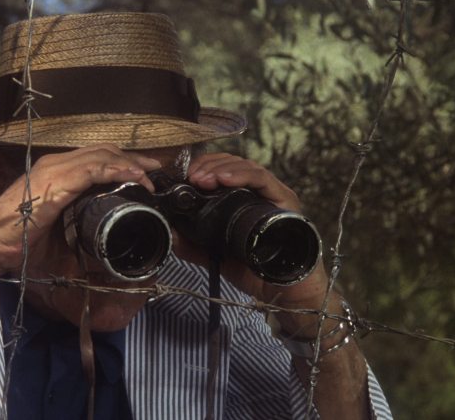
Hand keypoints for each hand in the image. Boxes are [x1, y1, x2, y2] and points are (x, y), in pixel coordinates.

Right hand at [0, 144, 162, 273]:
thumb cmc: (16, 244)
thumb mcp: (56, 238)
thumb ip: (78, 235)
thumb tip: (103, 251)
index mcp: (54, 174)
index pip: (94, 158)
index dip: (122, 161)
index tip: (144, 172)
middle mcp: (54, 165)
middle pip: (102, 151)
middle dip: (132, 159)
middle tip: (154, 169)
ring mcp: (53, 171)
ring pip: (101, 155)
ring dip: (129, 164)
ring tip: (149, 175)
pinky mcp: (54, 182)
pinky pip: (93, 168)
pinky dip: (117, 170)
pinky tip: (134, 177)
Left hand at [171, 153, 329, 318]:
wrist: (282, 290)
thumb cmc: (253, 270)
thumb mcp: (215, 255)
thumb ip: (193, 245)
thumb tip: (169, 233)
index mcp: (243, 199)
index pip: (222, 170)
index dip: (203, 167)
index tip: (184, 176)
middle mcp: (259, 192)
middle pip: (232, 164)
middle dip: (208, 166)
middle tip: (191, 177)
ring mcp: (273, 193)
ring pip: (246, 166)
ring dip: (220, 169)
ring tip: (202, 178)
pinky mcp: (285, 199)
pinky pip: (262, 179)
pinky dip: (242, 175)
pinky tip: (224, 179)